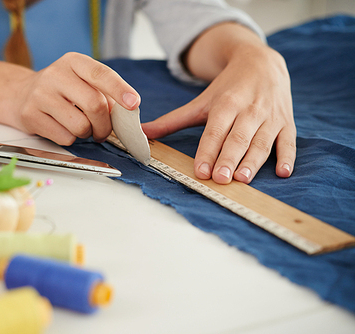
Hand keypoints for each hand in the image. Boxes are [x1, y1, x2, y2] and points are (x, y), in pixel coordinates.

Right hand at [6, 52, 140, 144]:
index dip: (120, 90)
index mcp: (73, 62)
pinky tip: (62, 128)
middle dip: (105, 125)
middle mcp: (55, 74)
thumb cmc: (61, 90)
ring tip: (80, 127)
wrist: (20, 94)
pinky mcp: (31, 115)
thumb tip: (126, 114)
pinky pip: (65, 138)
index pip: (101, 74)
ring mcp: (40, 95)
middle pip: (94, 105)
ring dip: (87, 133)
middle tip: (103, 131)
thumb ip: (104, 94)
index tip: (134, 103)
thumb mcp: (81, 82)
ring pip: (80, 126)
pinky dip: (71, 139)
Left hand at [142, 31, 295, 183]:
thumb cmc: (228, 88)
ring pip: (263, 141)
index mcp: (226, 104)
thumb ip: (173, 120)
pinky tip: (283, 173)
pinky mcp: (286, 122)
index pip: (215, 131)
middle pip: (238, 138)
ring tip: (244, 179)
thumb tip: (143, 133)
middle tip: (220, 179)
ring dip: (254, 161)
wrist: (261, 62)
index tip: (201, 171)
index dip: (208, 151)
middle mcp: (249, 110)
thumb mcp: (201, 102)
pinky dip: (288, 156)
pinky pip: (289, 141)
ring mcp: (270, 117)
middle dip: (229, 158)